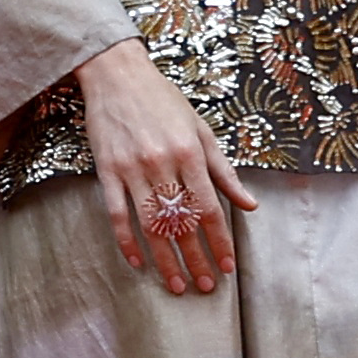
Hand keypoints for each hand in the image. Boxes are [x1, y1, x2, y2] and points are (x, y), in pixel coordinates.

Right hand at [77, 38, 251, 297]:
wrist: (116, 72)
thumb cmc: (162, 99)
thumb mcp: (201, 130)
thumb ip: (223, 170)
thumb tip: (250, 203)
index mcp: (189, 153)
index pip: (209, 208)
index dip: (220, 242)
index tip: (228, 266)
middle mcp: (162, 163)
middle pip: (182, 223)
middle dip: (196, 259)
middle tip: (206, 286)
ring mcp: (132, 169)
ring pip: (151, 225)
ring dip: (165, 259)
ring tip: (177, 285)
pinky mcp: (107, 170)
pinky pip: (116, 213)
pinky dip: (126, 241)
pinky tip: (137, 262)